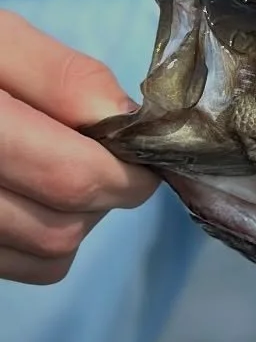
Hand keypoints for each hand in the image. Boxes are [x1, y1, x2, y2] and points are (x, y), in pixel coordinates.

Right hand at [0, 10, 156, 283]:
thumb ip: (60, 74)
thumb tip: (124, 117)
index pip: (69, 177)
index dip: (126, 169)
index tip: (146, 148)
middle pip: (61, 227)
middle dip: (108, 192)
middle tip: (117, 156)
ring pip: (48, 255)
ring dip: (81, 216)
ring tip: (71, 167)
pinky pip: (23, 267)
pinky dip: (47, 239)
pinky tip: (37, 194)